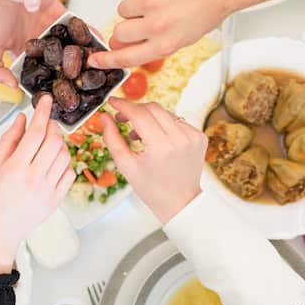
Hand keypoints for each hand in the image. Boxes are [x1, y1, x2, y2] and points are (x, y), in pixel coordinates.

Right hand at [0, 95, 73, 275]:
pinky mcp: (56, 201)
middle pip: (54, 142)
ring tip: (49, 143)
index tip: (46, 99)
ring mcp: (48, 191)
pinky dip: (65, 162)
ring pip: (65, 156)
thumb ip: (9, 140)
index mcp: (15, 169)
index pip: (35, 133)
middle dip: (53, 126)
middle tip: (47, 122)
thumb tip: (24, 118)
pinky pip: (69, 174)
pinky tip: (53, 161)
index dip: (42, 112)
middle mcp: (34, 179)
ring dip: (60, 143)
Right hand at [89, 0, 285, 70]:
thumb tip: (121, 44)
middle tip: (140, 20)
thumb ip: (151, 43)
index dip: (107, 60)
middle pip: (119, 32)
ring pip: (123, 8)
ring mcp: (152, 2)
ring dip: (134, 6)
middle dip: (125, 27)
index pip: (126, 57)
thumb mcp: (182, 38)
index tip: (94, 60)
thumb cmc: (206, 11)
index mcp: (165, 44)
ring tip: (156, 1)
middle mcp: (156, 26)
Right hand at [100, 98, 204, 222]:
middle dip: (135, 110)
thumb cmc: (151, 188)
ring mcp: (193, 136)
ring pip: (165, 112)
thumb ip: (112, 138)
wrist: (180, 202)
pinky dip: (164, 125)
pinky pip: (177, 121)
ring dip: (149, 118)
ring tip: (138, 135)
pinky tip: (157, 140)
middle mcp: (181, 138)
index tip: (112, 102)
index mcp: (161, 147)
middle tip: (122, 119)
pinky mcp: (200, 137)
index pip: (140, 114)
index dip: (123, 105)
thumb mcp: (126, 166)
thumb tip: (104, 116)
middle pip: (153, 108)